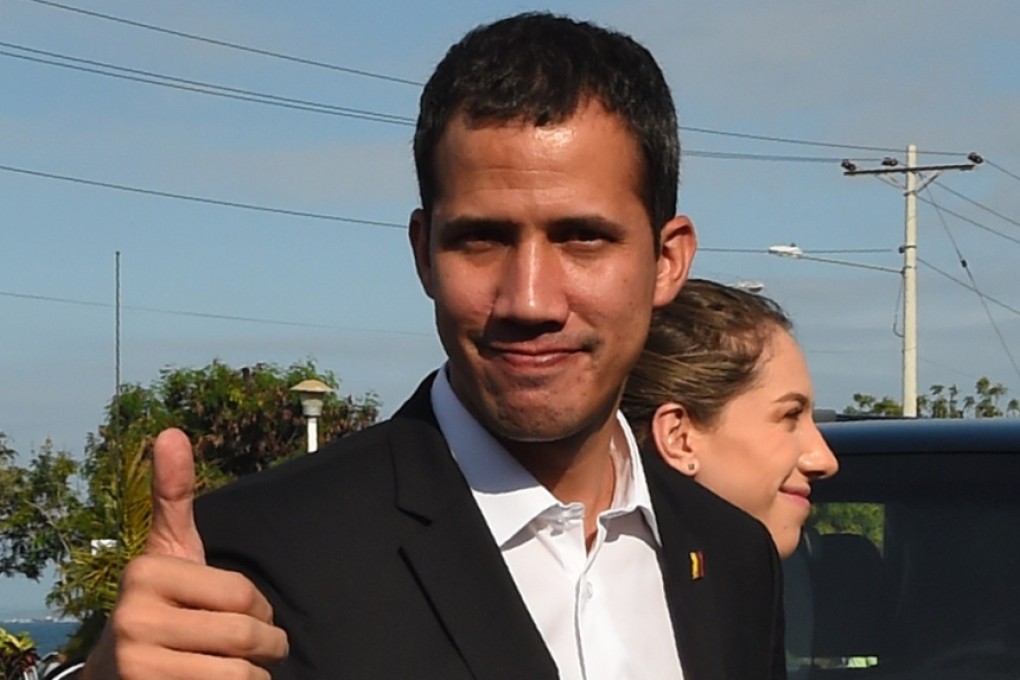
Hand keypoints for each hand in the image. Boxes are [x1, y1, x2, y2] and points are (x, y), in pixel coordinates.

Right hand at [83, 428, 288, 678]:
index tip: (252, 612)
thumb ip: (173, 495)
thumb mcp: (168, 550)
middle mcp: (133, 620)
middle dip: (267, 643)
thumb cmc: (160, 603)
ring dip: (254, 674)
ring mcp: (137, 665)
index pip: (243, 595)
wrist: (116, 671)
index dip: (261, 608)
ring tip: (244, 668)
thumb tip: (171, 431)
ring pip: (238, 673)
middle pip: (243, 635)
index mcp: (145, 574)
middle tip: (265, 646)